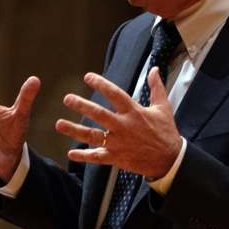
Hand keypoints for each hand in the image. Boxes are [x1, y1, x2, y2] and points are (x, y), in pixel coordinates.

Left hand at [55, 68, 180, 178]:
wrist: (169, 160)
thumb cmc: (165, 132)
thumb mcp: (163, 107)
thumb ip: (157, 87)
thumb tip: (155, 68)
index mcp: (134, 112)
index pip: (115, 94)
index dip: (101, 84)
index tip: (87, 76)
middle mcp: (124, 126)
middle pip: (99, 114)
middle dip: (82, 106)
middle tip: (67, 98)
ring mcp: (119, 143)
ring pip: (93, 136)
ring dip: (74, 130)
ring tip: (59, 124)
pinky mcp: (117, 157)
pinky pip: (97, 157)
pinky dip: (84, 156)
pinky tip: (71, 153)